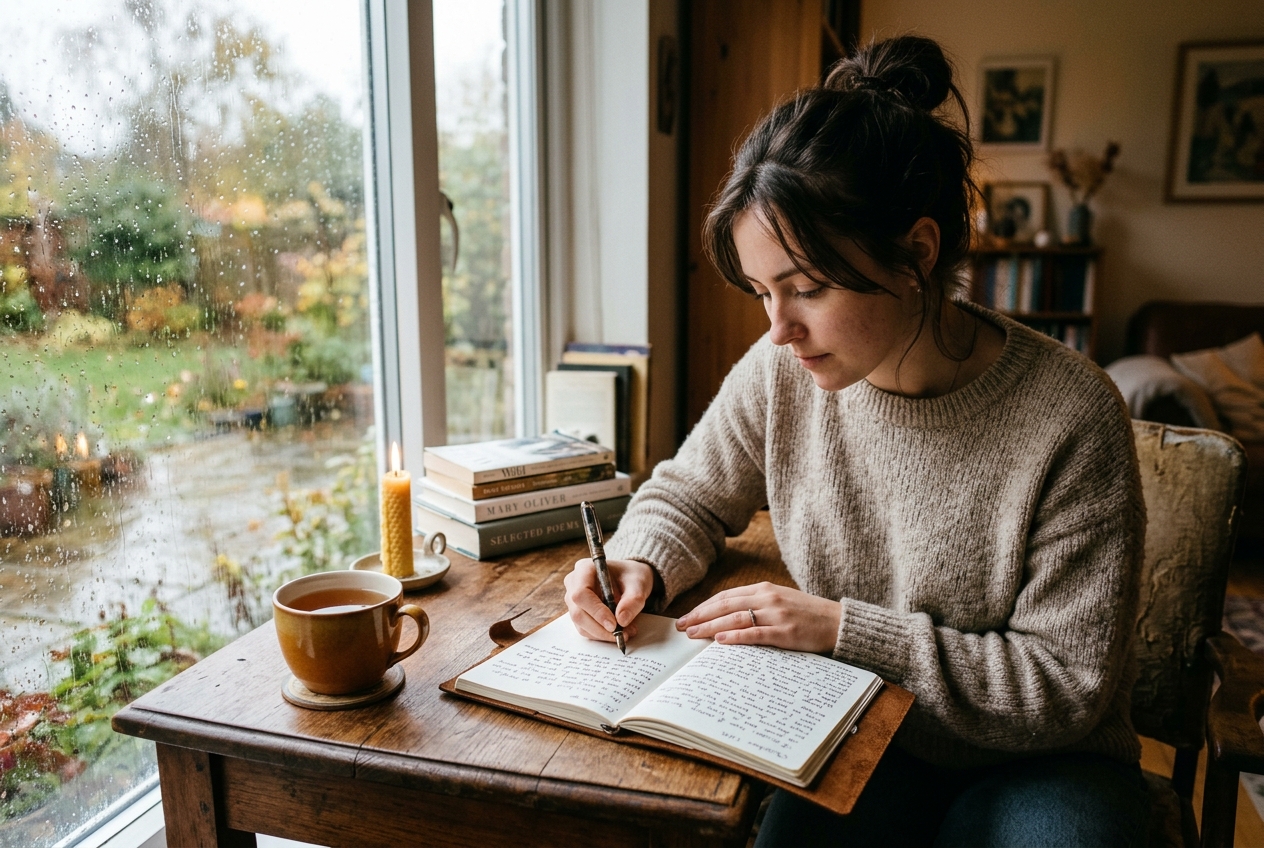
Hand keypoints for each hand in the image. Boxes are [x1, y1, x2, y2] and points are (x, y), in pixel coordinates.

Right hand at [564, 558, 655, 643]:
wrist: (630, 580)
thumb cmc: (631, 577)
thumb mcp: (638, 584)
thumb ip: (632, 600)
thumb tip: (621, 620)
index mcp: (584, 569)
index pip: (581, 593)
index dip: (596, 611)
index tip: (614, 624)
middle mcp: (574, 584)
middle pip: (578, 612)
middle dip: (600, 627)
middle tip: (622, 634)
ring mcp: (573, 600)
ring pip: (581, 624)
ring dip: (603, 633)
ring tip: (626, 632)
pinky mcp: (579, 613)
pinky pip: (585, 629)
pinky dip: (602, 635)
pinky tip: (618, 632)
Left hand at [675, 582, 840, 653]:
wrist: (838, 623)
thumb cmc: (808, 614)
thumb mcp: (781, 601)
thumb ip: (757, 604)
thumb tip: (728, 617)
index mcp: (765, 589)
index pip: (726, 596)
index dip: (704, 606)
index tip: (688, 616)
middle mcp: (768, 598)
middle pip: (725, 606)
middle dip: (700, 616)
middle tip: (681, 626)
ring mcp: (776, 614)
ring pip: (735, 619)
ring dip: (710, 627)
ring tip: (693, 634)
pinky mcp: (785, 632)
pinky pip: (755, 633)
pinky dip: (735, 637)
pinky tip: (720, 641)